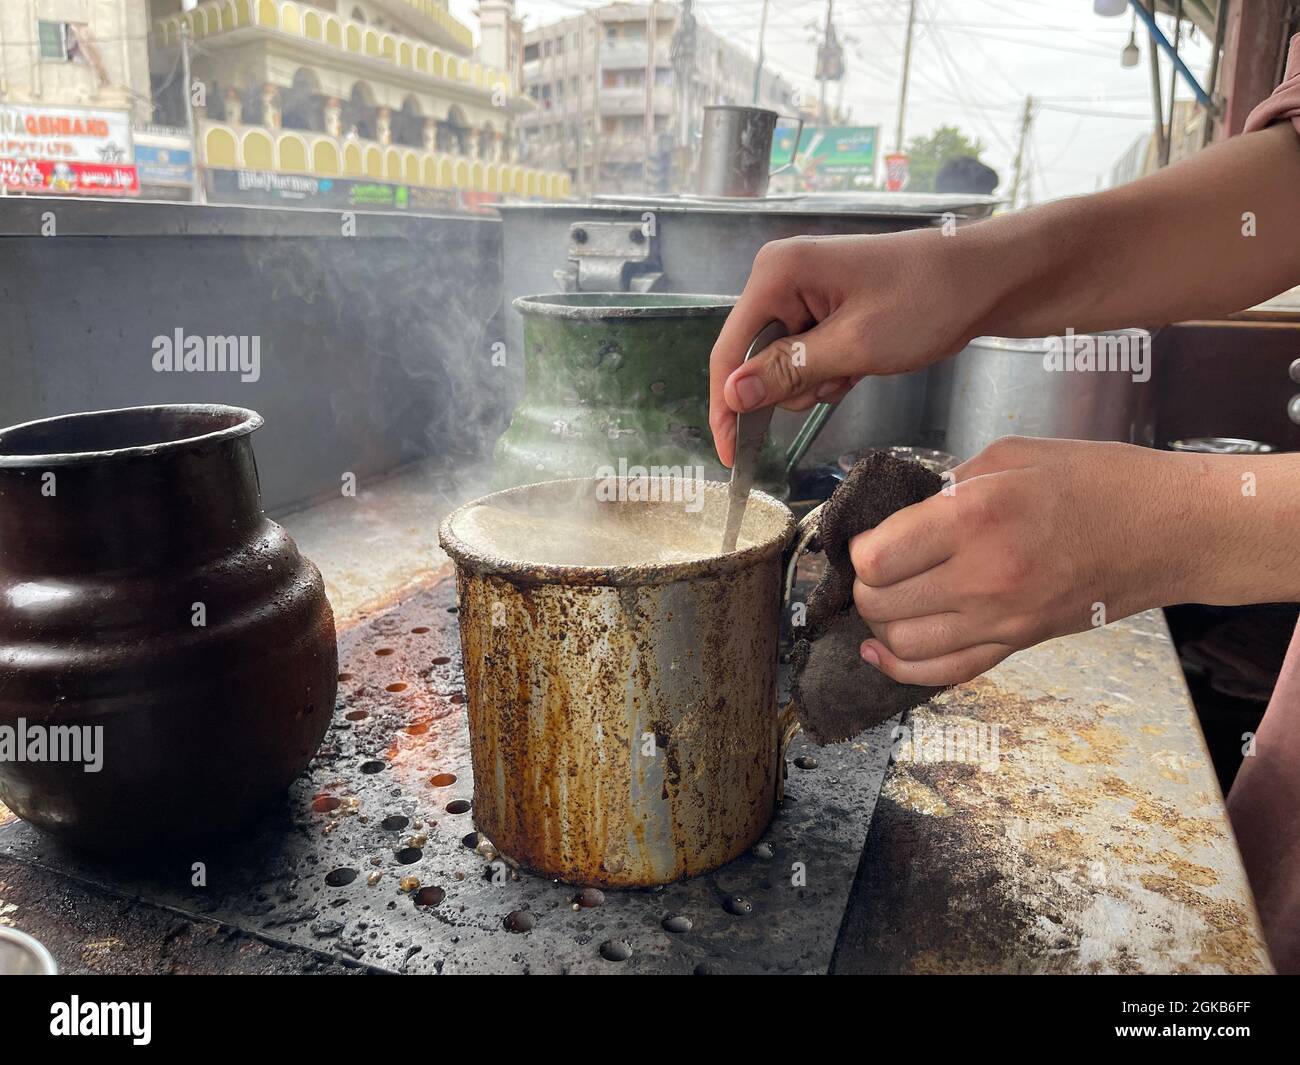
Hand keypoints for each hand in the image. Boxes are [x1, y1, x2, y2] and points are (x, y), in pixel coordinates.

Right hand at [708, 230, 991, 465]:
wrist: (987, 279)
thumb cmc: (926, 301)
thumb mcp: (853, 347)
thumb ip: (787, 372)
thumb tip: (732, 395)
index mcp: (777, 273)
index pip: (729, 350)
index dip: (726, 406)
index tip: (730, 455)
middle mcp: (782, 276)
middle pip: (755, 358)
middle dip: (791, 385)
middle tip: (839, 379)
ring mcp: (805, 290)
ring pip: (783, 364)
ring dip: (816, 380)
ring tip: (859, 367)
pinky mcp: (826, 305)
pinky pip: (808, 355)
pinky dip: (831, 371)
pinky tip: (863, 363)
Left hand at [849, 437, 1184, 685]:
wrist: (1170, 530)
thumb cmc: (1097, 482)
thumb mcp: (1010, 455)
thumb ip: (946, 487)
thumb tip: (899, 514)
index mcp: (975, 518)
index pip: (875, 558)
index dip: (859, 547)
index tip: (867, 536)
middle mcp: (984, 577)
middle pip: (880, 604)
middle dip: (864, 586)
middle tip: (874, 566)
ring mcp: (1002, 620)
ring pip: (901, 645)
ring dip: (880, 624)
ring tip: (886, 597)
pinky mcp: (1018, 644)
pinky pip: (943, 674)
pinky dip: (901, 668)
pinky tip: (881, 651)